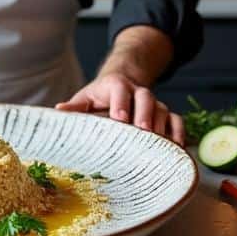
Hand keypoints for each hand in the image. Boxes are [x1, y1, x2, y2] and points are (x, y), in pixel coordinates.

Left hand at [56, 72, 184, 144]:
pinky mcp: (166, 115)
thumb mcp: (85, 98)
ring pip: (162, 110)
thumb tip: (58, 110)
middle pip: (145, 98)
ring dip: (161, 127)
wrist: (122, 84)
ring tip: (159, 146)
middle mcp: (138, 92)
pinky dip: (178, 134)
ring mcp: (154, 103)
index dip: (120, 102)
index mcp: (116, 85)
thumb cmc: (99, 97)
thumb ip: (74, 106)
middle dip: (145, 114)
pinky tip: (176, 151)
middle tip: (142, 131)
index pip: (119, 89)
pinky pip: (177, 122)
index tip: (119, 118)